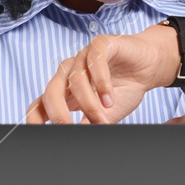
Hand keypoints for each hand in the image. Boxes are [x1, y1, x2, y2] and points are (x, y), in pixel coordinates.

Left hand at [26, 26, 183, 124]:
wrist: (149, 67)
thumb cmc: (124, 89)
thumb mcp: (104, 114)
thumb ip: (88, 124)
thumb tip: (74, 139)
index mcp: (65, 91)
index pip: (40, 105)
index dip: (35, 119)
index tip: (39, 135)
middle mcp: (68, 73)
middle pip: (50, 92)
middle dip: (59, 114)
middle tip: (70, 129)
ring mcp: (82, 57)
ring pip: (76, 80)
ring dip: (90, 104)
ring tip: (104, 118)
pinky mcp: (100, 45)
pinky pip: (95, 62)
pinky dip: (101, 83)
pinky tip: (109, 99)